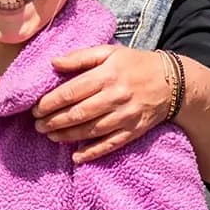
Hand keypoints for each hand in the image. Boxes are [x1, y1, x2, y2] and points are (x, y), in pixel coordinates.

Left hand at [33, 45, 175, 162]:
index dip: (50, 102)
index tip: (35, 108)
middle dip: (54, 121)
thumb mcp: (109, 52)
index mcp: (107, 75)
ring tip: (50, 136)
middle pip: (78, 113)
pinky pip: (111, 144)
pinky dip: (93, 152)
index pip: (71, 92)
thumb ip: (80, 57)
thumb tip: (53, 63)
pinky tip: (77, 157)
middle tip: (38, 125)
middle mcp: (116, 97)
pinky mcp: (134, 131)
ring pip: (91, 130)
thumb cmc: (136, 64)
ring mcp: (126, 116)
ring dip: (67, 136)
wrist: (173, 82)